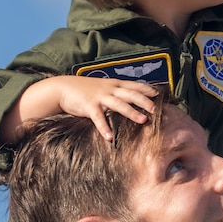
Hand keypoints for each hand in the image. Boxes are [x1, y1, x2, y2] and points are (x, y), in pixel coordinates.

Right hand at [22, 75, 157, 140]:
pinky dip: (104, 128)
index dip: (147, 89)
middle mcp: (109, 89)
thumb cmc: (86, 89)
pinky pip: (98, 118)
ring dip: (131, 112)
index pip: (134, 85)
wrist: (63, 87)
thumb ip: (117, 91)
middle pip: (130, 94)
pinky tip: (110, 138)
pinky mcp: (88, 107)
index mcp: (114, 84)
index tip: (159, 94)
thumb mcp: (104, 86)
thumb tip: (133, 98)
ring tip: (142, 121)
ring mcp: (99, 97)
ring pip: (119, 104)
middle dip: (144, 101)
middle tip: (156, 110)